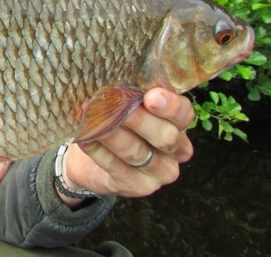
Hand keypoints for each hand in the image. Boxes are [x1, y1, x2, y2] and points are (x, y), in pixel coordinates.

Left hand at [58, 87, 194, 203]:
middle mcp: (176, 150)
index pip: (184, 114)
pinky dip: (99, 151)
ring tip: (94, 120)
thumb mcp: (124, 105)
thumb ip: (126, 95)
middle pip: (165, 136)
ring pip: (138, 152)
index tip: (151, 96)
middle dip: (140, 120)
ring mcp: (159, 172)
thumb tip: (111, 83)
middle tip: (117, 106)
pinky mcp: (137, 187)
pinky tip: (86, 139)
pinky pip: (118, 168)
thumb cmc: (115, 123)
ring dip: (114, 135)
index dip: (170, 105)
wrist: (90, 159)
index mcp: (178, 124)